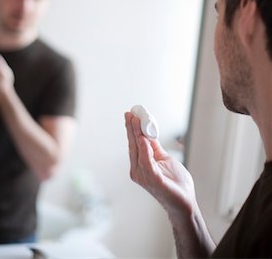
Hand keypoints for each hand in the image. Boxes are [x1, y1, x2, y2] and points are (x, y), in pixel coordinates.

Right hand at [125, 111, 196, 227]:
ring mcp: (144, 176)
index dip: (132, 129)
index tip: (131, 115)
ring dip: (136, 134)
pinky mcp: (153, 180)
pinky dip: (144, 148)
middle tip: (131, 113)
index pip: (134, 143)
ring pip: (138, 150)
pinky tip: (143, 137)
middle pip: (133, 145)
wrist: (184, 202)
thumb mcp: (163, 158)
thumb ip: (154, 147)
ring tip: (136, 120)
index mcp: (140, 165)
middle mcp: (138, 170)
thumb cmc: (174, 183)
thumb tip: (147, 131)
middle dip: (131, 128)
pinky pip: (146, 161)